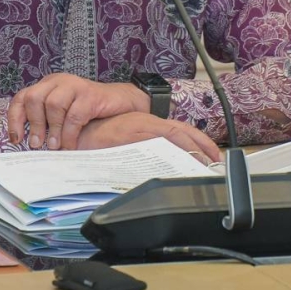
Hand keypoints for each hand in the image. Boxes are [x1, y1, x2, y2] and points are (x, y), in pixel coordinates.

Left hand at [7, 73, 147, 150]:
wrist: (121, 103)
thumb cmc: (89, 112)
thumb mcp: (63, 115)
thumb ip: (48, 123)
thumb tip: (31, 146)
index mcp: (47, 86)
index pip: (22, 98)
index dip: (15, 119)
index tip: (16, 139)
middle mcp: (58, 82)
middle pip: (34, 98)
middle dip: (34, 124)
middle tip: (37, 145)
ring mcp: (74, 85)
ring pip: (53, 105)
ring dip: (52, 129)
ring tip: (54, 146)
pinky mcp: (90, 94)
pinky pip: (74, 115)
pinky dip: (70, 134)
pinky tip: (71, 145)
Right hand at [76, 112, 221, 162]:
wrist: (74, 134)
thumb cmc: (95, 141)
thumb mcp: (124, 144)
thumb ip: (142, 150)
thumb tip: (161, 167)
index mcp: (145, 123)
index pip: (179, 130)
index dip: (198, 141)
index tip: (212, 154)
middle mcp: (146, 121)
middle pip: (182, 132)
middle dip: (202, 146)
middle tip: (216, 161)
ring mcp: (141, 126)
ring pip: (175, 136)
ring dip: (192, 150)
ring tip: (205, 164)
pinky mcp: (133, 132)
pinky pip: (160, 140)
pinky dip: (175, 149)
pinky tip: (182, 161)